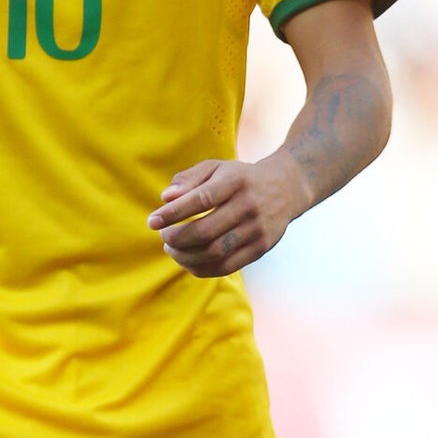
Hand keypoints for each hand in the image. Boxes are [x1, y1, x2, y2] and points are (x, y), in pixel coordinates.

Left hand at [147, 154, 309, 277]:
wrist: (285, 188)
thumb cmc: (239, 178)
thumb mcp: (216, 168)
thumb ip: (188, 179)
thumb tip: (166, 198)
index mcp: (235, 181)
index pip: (200, 200)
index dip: (172, 213)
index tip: (152, 222)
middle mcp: (248, 206)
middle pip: (205, 231)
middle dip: (176, 238)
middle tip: (164, 237)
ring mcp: (256, 230)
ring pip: (214, 253)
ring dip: (185, 256)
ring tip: (172, 249)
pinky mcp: (260, 248)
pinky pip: (226, 267)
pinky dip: (201, 268)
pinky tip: (188, 261)